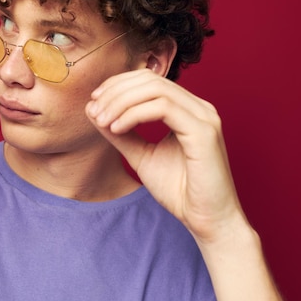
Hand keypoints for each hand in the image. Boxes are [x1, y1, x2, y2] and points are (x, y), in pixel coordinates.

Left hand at [86, 69, 244, 242]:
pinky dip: (133, 114)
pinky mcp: (203, 132)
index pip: (149, 80)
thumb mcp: (141, 156)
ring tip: (102, 121)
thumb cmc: (179, 191)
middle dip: (116, 91)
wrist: (207, 221)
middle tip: (94, 111)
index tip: (94, 101)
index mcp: (187, 109)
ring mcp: (204, 117)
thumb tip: (93, 109)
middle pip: (150, 79)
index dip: (118, 85)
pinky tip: (117, 129)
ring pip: (155, 89)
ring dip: (121, 102)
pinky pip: (162, 108)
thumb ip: (121, 132)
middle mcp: (198, 107)